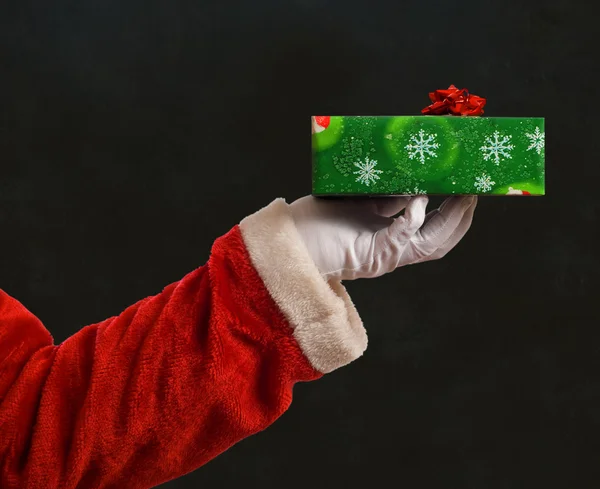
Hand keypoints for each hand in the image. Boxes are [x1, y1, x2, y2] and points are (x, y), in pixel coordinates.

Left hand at [289, 195, 476, 280]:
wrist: (289, 241)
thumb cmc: (317, 221)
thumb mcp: (360, 201)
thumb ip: (386, 196)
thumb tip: (413, 181)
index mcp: (390, 237)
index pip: (432, 229)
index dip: (454, 213)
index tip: (468, 187)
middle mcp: (392, 251)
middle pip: (441, 241)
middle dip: (461, 217)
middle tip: (475, 189)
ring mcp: (385, 256)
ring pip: (431, 245)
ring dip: (450, 220)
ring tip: (464, 195)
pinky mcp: (372, 255)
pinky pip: (402, 239)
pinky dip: (413, 219)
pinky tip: (420, 200)